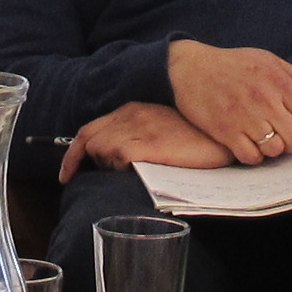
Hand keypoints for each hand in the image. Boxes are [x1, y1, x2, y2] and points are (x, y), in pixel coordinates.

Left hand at [61, 102, 229, 182]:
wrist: (224, 133)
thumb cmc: (198, 136)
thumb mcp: (163, 129)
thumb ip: (140, 136)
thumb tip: (117, 161)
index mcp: (133, 110)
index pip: (90, 130)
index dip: (74, 153)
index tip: (67, 173)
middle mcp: (131, 115)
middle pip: (89, 139)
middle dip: (83, 162)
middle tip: (82, 181)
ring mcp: (139, 128)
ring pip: (101, 149)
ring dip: (107, 165)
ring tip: (129, 172)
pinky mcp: (149, 143)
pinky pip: (118, 156)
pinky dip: (119, 167)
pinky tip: (135, 172)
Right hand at [166, 39, 291, 164]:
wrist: (189, 68)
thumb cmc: (231, 64)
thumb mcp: (267, 59)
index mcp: (278, 81)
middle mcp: (265, 99)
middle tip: (283, 139)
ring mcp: (245, 117)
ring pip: (275, 150)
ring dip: (272, 150)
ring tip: (264, 141)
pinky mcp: (225, 131)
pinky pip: (251, 157)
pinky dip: (253, 156)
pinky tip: (248, 145)